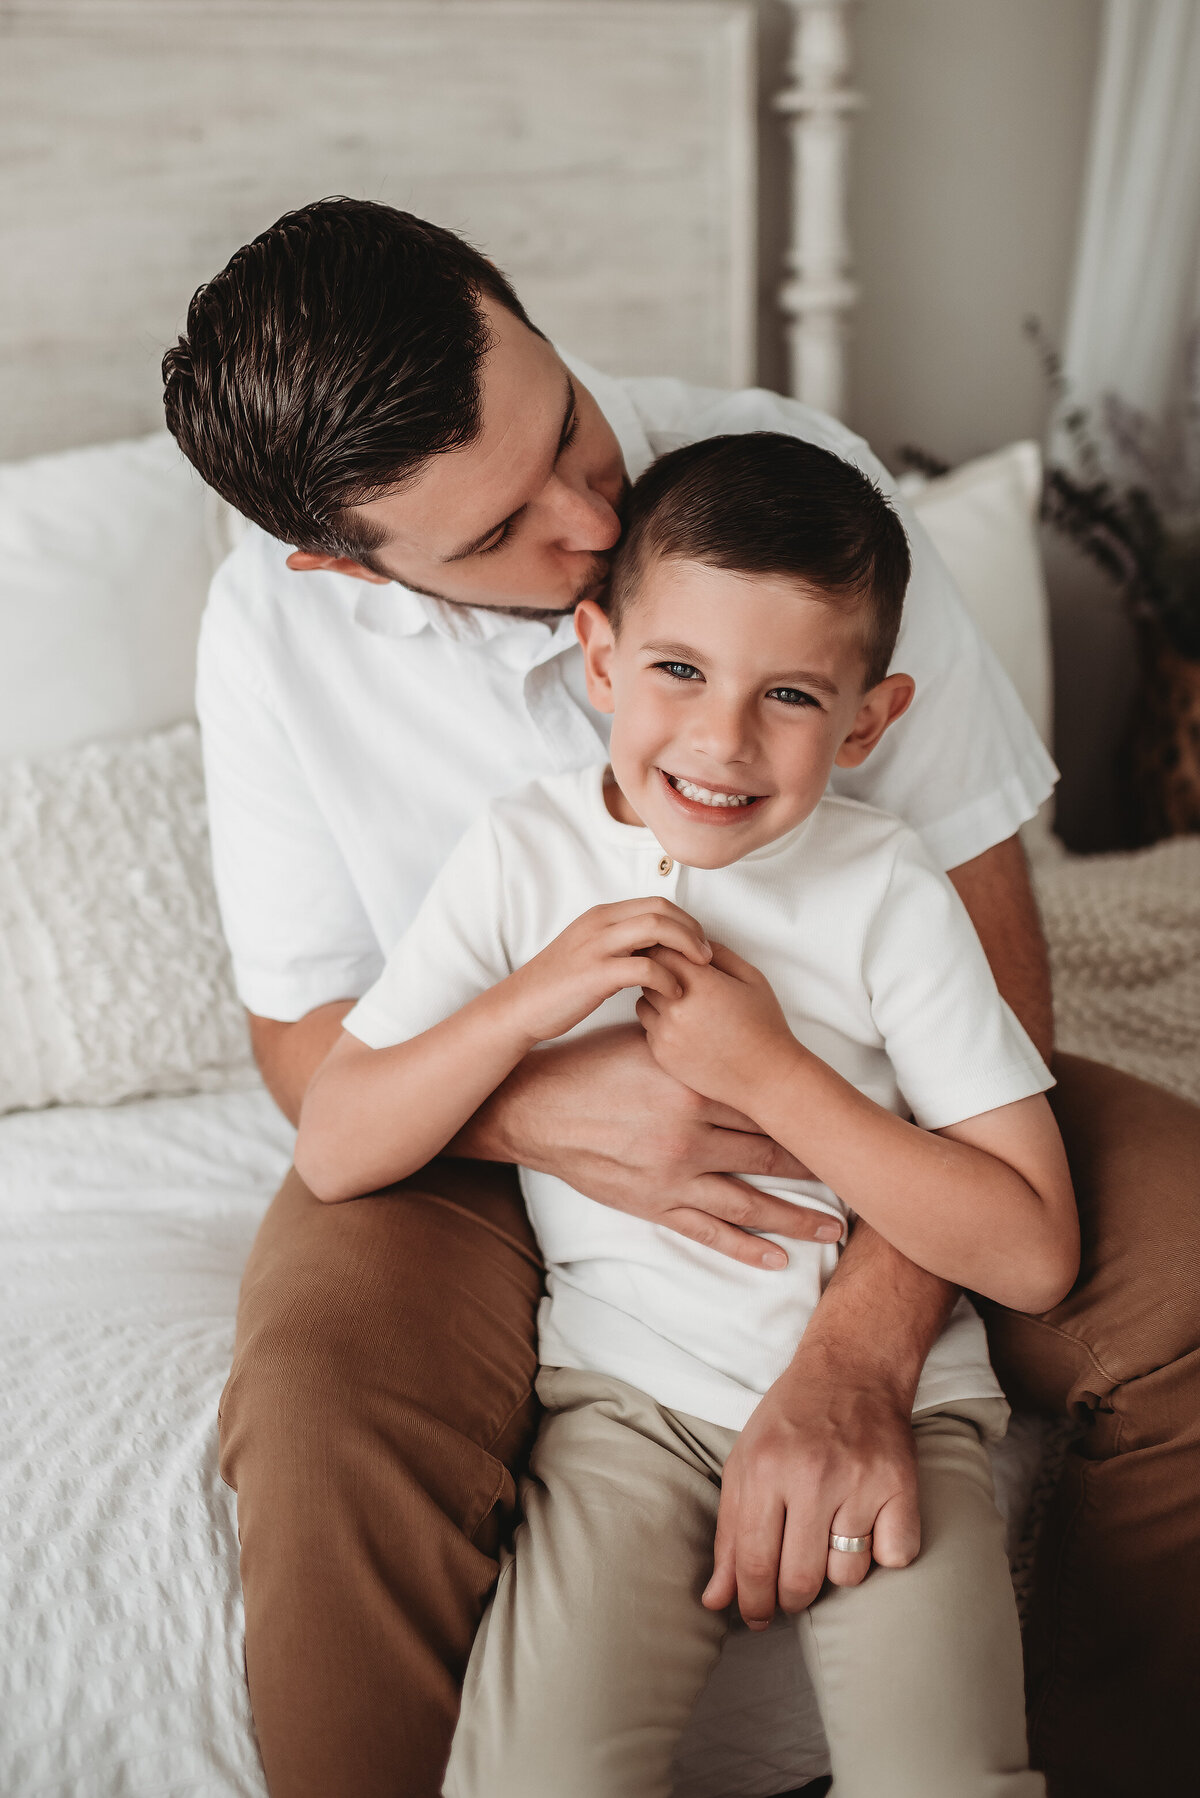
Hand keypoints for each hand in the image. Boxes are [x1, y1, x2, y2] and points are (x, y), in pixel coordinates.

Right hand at [452, 1023, 839, 1270]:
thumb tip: (733, 1033)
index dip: (805, 1116)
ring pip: (750, 1203)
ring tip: (834, 1229)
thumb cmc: (588, 1066)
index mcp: (694, 1088)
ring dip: (795, 1218)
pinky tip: (777, 1260)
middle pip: (769, 1154)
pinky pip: (708, 1232)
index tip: (838, 1122)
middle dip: (815, 1168)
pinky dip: (745, 1248)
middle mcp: (692, 1136)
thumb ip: (694, 1042)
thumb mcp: (646, 1040)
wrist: (536, 1108)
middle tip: (853, 1179)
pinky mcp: (655, 1205)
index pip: (765, 1105)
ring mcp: (675, 1177)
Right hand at [506, 898, 711, 1046]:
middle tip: (708, 955)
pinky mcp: (595, 974)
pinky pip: (644, 966)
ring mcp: (596, 947)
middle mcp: (600, 924)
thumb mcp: (590, 952)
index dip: (686, 920)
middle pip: (661, 909)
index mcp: (602, 916)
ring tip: (701, 969)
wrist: (519, 1006)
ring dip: (687, 946)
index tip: (700, 943)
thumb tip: (657, 947)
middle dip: (693, 930)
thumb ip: (620, 943)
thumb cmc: (558, 986)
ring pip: (656, 928)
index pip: (656, 903)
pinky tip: (675, 994)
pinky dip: (667, 978)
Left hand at [636, 942, 799, 1114]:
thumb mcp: (752, 978)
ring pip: (643, 1001)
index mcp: (701, 984)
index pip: (661, 950)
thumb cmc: (765, 1025)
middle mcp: (677, 1008)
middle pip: (647, 974)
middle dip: (660, 971)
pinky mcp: (662, 1055)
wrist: (766, 1077)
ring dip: (657, 997)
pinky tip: (687, 1028)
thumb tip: (693, 941)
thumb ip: (720, 953)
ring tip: (686, 1004)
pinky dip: (661, 1024)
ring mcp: (666, 1034)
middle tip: (683, 978)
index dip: (667, 948)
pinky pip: (648, 1028)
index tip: (677, 952)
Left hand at [703, 1345, 920, 1626]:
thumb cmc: (791, 1419)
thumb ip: (729, 1534)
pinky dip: (883, 1552)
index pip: (754, 1564)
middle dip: (790, 1601)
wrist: (852, 1368)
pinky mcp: (901, 1484)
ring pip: (848, 1576)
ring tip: (830, 1536)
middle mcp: (812, 1476)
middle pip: (800, 1581)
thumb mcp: (744, 1463)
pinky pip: (894, 1557)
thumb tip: (716, 1601)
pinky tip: (869, 1524)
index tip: (755, 1617)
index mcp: (764, 1469)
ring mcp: (860, 1481)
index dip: (752, 1604)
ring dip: (836, 1572)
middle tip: (790, 1591)